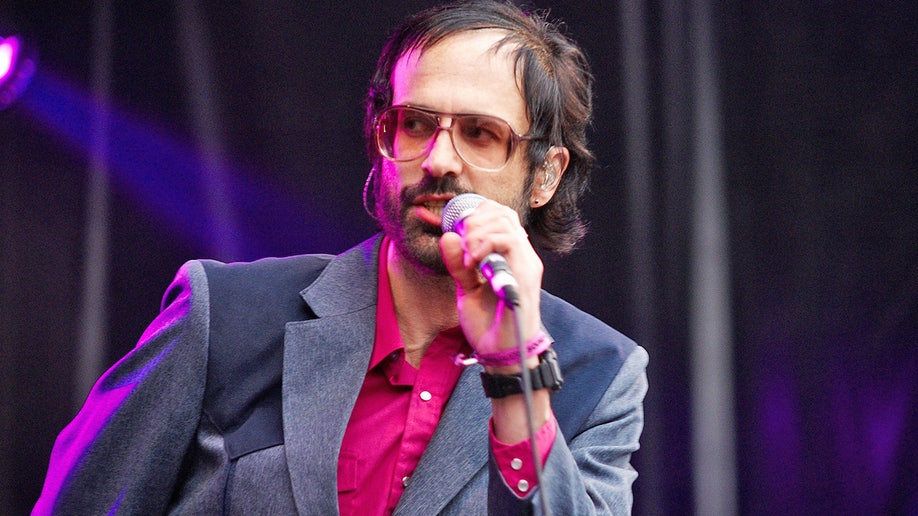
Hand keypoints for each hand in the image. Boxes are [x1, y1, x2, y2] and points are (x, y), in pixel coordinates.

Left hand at [439, 199, 542, 361]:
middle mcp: (522, 256)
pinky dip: (484, 243)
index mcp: (511, 257)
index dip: (476, 214)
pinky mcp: (525, 273)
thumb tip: (448, 236)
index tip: (457, 231)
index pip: (500, 216)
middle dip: (473, 220)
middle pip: (502, 213)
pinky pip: (507, 240)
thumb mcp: (466, 290)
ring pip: (504, 221)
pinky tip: (473, 261)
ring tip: (467, 255)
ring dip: (477, 231)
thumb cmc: (489, 327)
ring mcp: (526, 263)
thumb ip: (459, 265)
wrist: (501, 354)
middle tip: (460, 244)